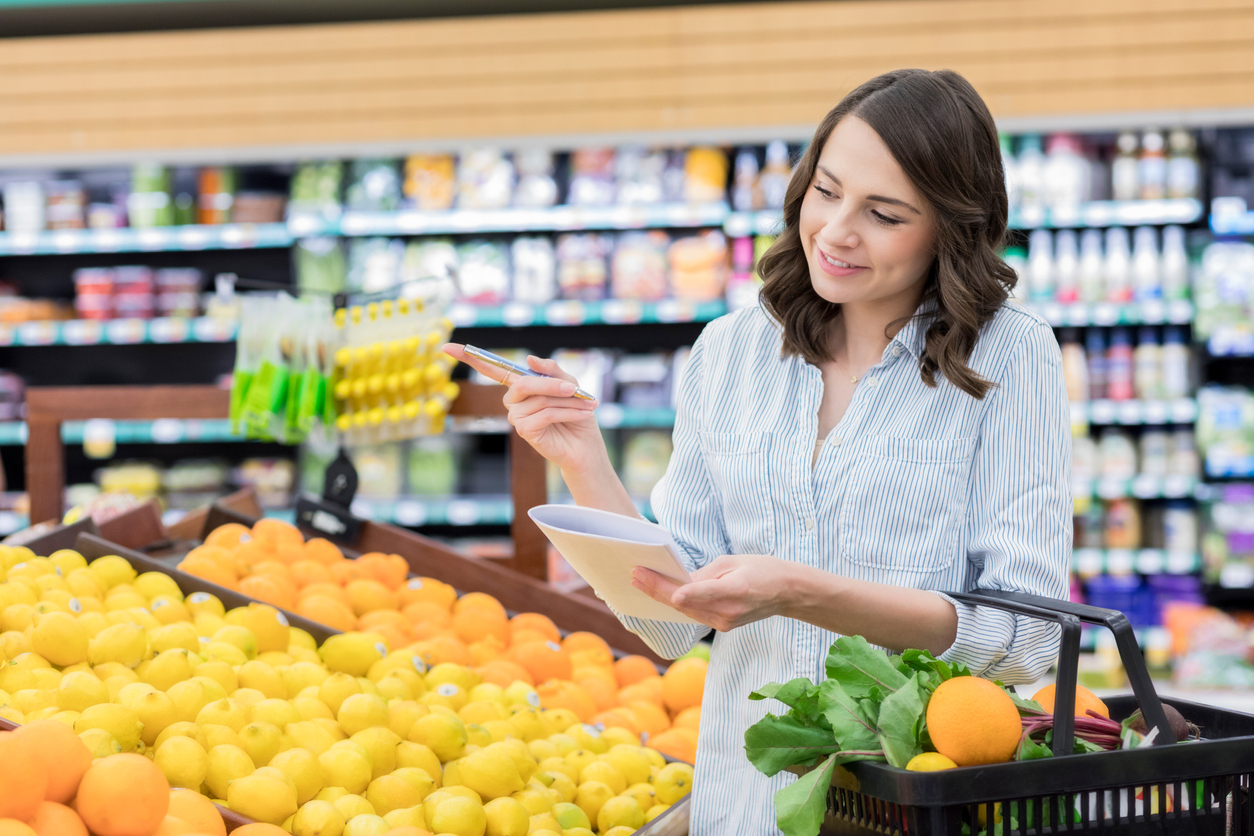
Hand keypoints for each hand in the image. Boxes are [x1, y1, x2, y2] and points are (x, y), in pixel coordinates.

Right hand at [441, 343, 603, 472]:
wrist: (586, 446)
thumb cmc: (577, 413)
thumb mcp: (569, 385)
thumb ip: (551, 370)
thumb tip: (529, 358)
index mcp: (520, 385)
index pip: (492, 369)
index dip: (469, 357)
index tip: (446, 347)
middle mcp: (513, 401)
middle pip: (522, 383)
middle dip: (550, 384)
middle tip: (574, 389)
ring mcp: (516, 417)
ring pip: (538, 399)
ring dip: (566, 401)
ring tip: (586, 406)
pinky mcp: (525, 432)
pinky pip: (544, 414)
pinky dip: (567, 412)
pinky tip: (582, 414)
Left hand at [630, 554, 796, 632]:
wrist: (786, 593)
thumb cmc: (761, 570)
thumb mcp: (733, 562)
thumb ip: (704, 573)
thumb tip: (680, 581)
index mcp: (735, 590)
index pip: (700, 592)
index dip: (676, 590)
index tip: (652, 581)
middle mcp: (728, 612)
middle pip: (685, 604)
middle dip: (657, 589)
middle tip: (635, 576)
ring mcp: (725, 623)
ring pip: (686, 612)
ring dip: (662, 598)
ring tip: (640, 582)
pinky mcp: (723, 627)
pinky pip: (694, 615)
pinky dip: (678, 604)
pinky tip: (661, 594)